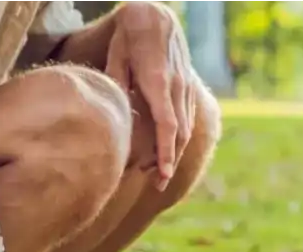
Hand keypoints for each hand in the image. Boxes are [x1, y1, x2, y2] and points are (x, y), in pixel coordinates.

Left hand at [105, 2, 193, 189]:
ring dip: (175, 151)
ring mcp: (185, 87)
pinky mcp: (187, 86)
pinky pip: (186, 117)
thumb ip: (117, 84)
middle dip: (170, 161)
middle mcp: (176, 87)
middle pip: (179, 133)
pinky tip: (168, 149)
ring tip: (160, 172)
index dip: (166, 153)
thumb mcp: (116, 56)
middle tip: (158, 183)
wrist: (156, 16)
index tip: (163, 175)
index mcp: (158, 81)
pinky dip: (178, 137)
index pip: (166, 125)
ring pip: (186, 127)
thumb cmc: (130, 36)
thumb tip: (115, 114)